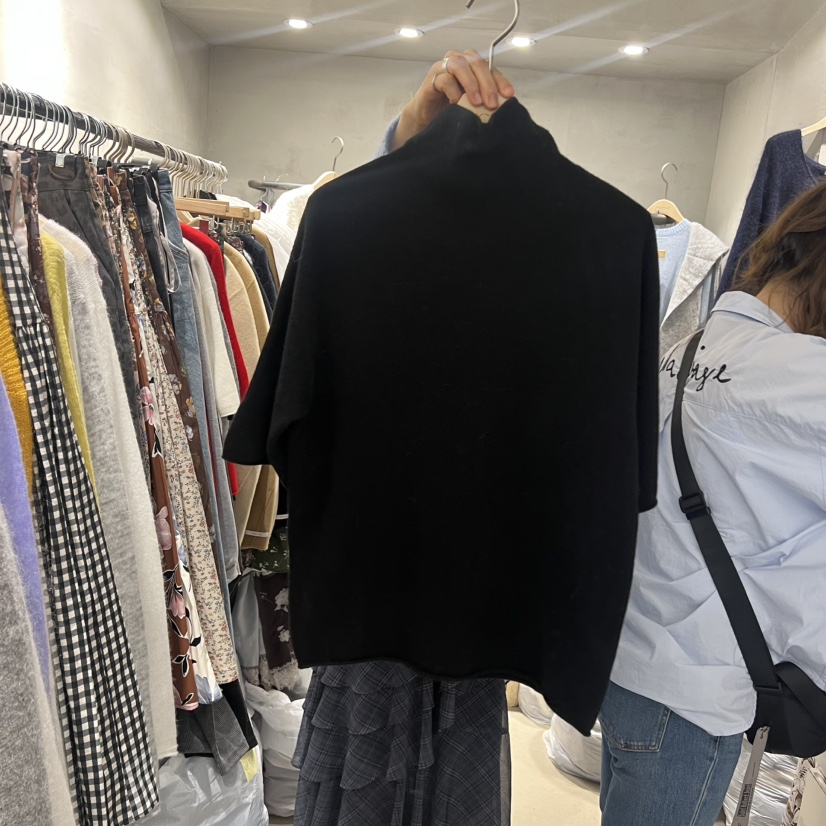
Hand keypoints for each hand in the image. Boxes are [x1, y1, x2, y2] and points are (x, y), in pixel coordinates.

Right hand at [392, 50, 514, 149]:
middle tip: (492, 103)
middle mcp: (459, 61)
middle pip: (476, 63)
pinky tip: (456, 103)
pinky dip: (453, 90)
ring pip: (460, 65)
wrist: (427, 118)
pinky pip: (444, 79)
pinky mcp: (431, 79)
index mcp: (472, 65)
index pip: (490, 67)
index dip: (500, 80)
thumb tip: (504, 104)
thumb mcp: (472, 104)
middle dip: (487, 83)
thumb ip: (485, 99)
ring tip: (476, 102)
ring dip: (471, 83)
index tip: (509, 95)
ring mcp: (444, 68)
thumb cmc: (451, 109)